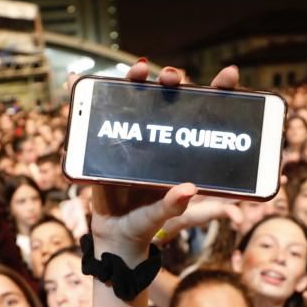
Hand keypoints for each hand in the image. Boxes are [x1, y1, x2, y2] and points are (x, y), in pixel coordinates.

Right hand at [89, 62, 239, 259]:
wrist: (115, 236)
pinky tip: (77, 77)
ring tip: (138, 70)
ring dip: (134, 79)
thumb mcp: (162, 216)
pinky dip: (85, 96)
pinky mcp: (106, 146)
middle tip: (172, 77)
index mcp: (180, 150)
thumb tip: (188, 190)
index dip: (220, 91)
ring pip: (134, 100)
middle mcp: (158, 139)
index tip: (230, 75)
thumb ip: (173, 205)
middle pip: (167, 98)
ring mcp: (132, 140)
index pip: (205, 114)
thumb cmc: (145, 223)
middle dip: (171, 79)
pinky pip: (97, 118)